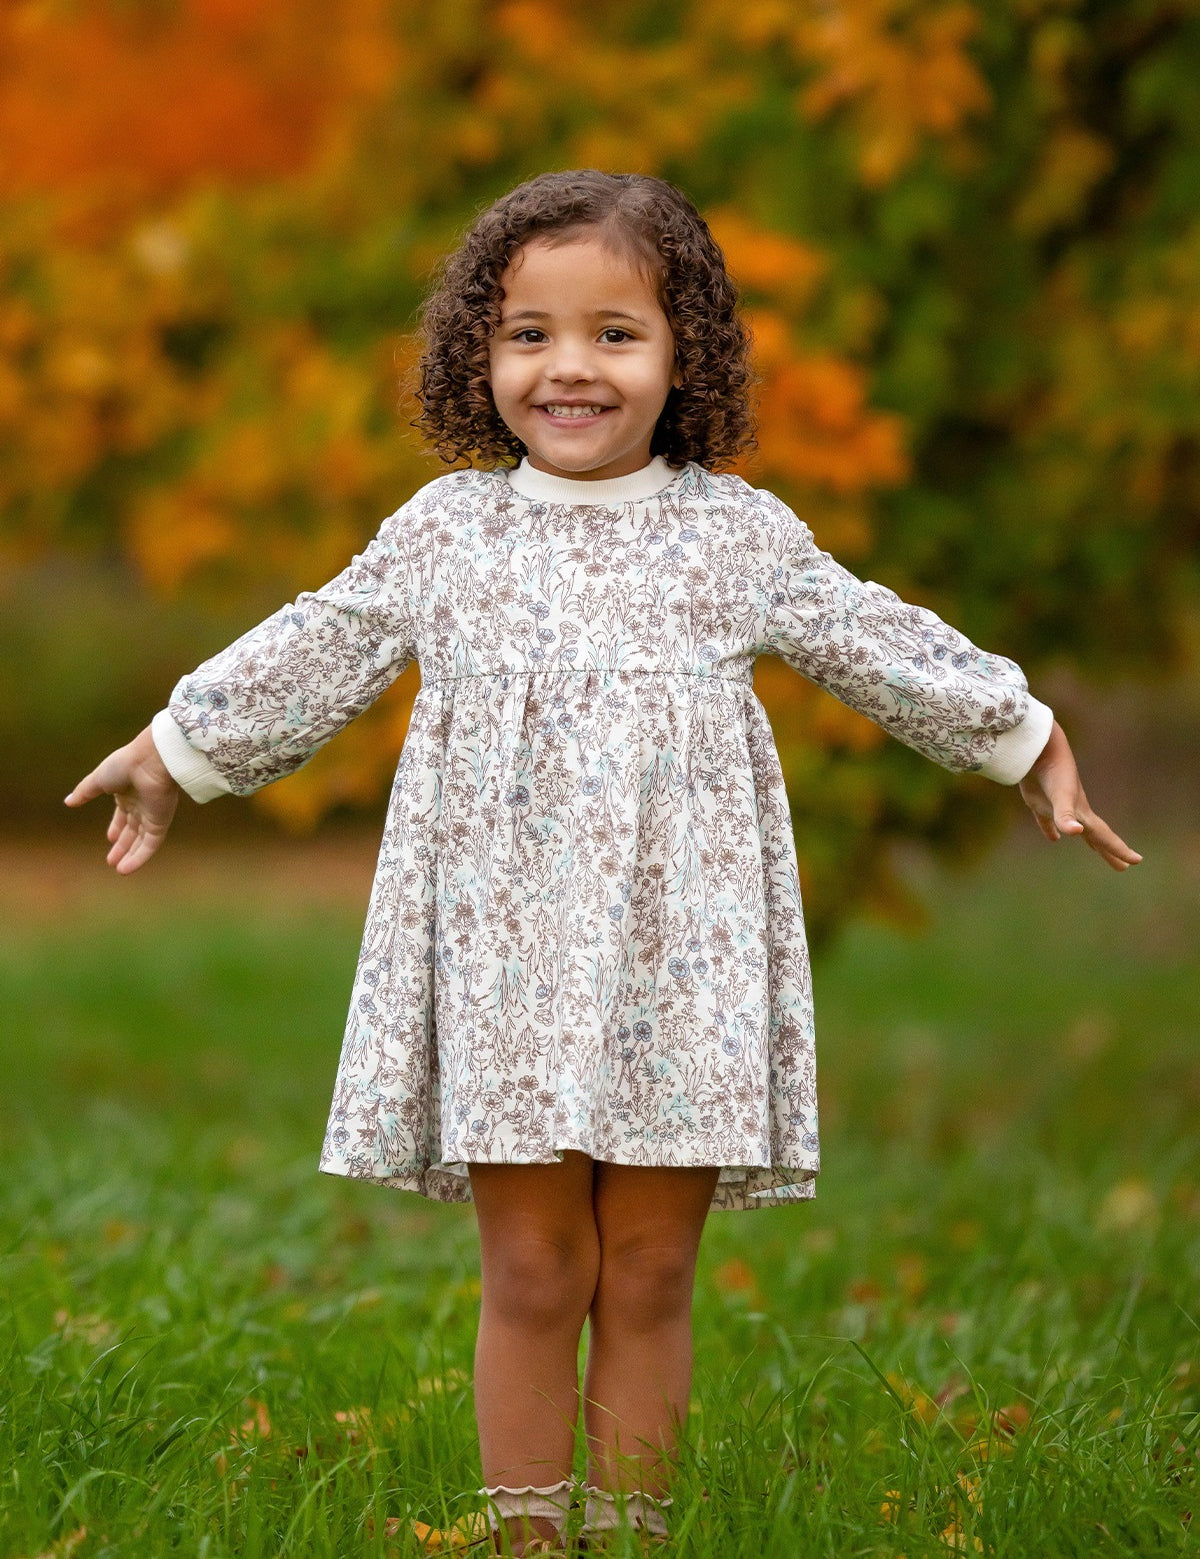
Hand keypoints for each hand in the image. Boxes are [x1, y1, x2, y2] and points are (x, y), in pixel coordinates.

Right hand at [65, 725, 179, 873]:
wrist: (150, 761)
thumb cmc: (125, 765)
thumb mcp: (98, 780)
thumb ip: (85, 792)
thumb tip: (68, 802)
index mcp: (128, 792)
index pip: (123, 814)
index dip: (117, 826)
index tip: (110, 838)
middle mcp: (142, 804)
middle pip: (133, 830)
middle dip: (123, 845)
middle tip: (112, 860)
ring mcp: (153, 814)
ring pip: (141, 840)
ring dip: (130, 855)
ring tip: (119, 869)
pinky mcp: (161, 822)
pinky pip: (151, 844)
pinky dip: (140, 857)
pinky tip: (127, 869)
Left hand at [1018, 721, 1141, 870]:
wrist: (1039, 749)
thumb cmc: (1052, 773)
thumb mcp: (1061, 797)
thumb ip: (1065, 816)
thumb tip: (1077, 833)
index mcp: (1083, 813)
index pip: (1105, 837)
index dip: (1119, 850)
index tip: (1137, 861)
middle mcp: (1075, 811)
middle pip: (1096, 836)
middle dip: (1110, 851)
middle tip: (1123, 866)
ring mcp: (1058, 806)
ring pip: (1076, 828)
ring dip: (1088, 840)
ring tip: (1096, 850)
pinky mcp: (1039, 802)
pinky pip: (1048, 822)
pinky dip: (1051, 830)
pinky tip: (1053, 838)